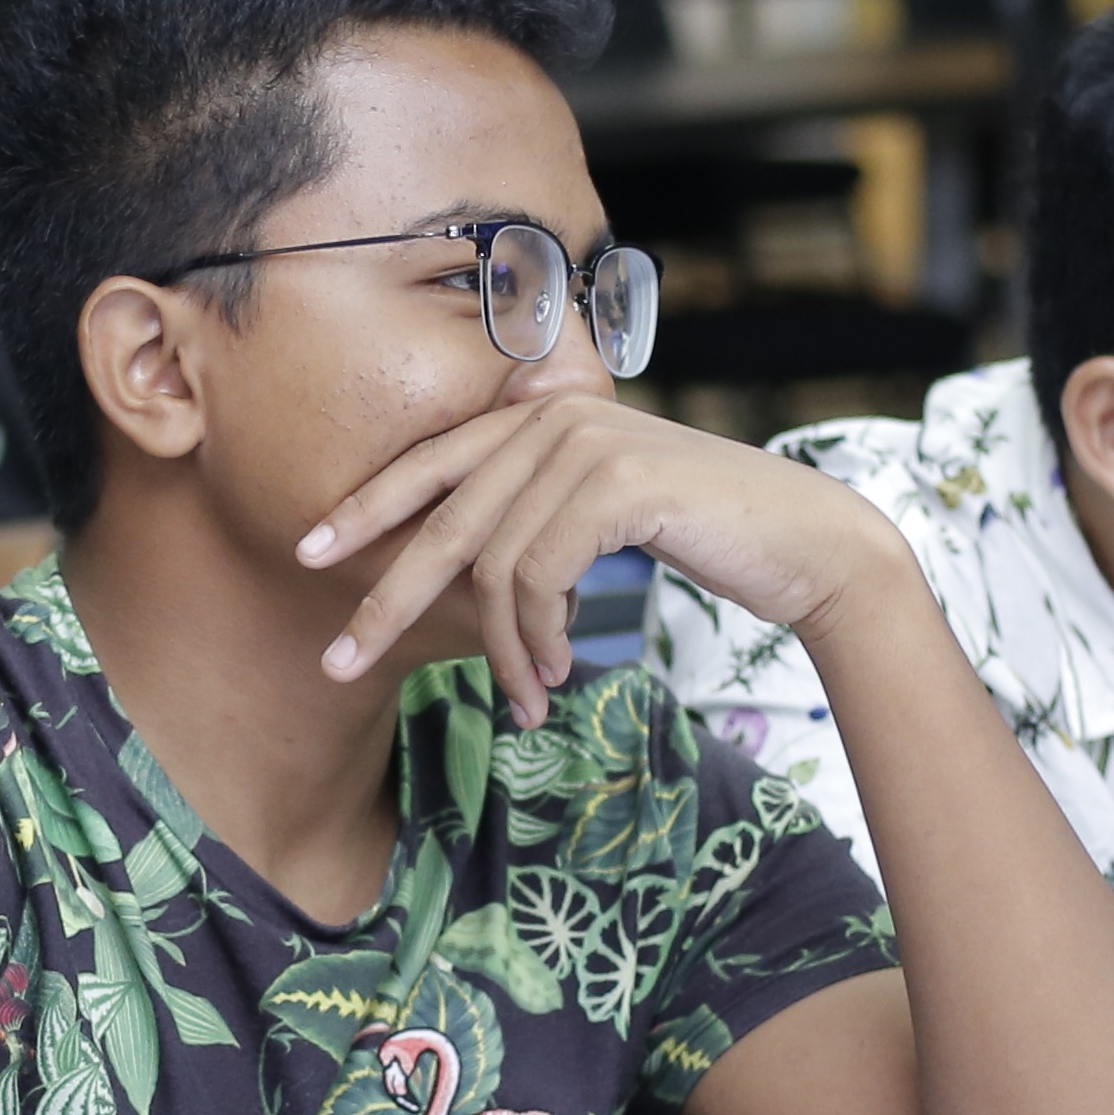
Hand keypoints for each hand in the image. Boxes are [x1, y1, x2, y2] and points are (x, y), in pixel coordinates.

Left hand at [297, 393, 906, 726]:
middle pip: (441, 521)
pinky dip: (536, 638)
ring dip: (501, 650)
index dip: (364, 507)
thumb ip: (539, 520)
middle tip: (337, 662)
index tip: (306, 553)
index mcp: (542, 416)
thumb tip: (468, 578)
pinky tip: (553, 673)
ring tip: (524, 698)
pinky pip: (538, 578)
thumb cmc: (709, 536)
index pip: (430, 463)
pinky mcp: (616, 484)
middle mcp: (554, 417)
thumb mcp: (606, 518)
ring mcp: (585, 445)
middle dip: (384, 600)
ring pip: (493, 569)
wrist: (807, 545)